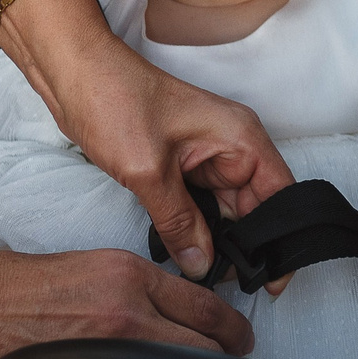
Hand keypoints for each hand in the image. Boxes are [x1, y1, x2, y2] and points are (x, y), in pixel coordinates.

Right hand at [0, 245, 253, 358]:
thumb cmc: (10, 284)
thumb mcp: (87, 263)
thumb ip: (133, 286)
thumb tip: (167, 311)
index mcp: (129, 272)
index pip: (207, 302)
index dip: (231, 326)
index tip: (239, 335)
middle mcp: (128, 310)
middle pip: (206, 345)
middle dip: (219, 357)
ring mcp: (109, 352)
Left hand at [44, 34, 296, 280]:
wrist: (75, 75)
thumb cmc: (115, 102)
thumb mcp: (148, 171)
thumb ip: (179, 222)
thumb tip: (201, 264)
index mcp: (241, 138)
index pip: (281, 196)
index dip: (282, 238)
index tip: (272, 280)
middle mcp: (232, 147)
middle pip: (256, 208)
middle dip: (243, 245)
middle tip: (224, 283)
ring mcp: (208, 156)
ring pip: (227, 210)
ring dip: (216, 239)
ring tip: (202, 271)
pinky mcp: (184, 165)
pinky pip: (202, 204)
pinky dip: (195, 227)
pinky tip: (183, 250)